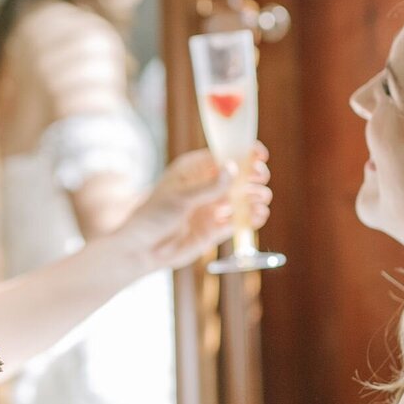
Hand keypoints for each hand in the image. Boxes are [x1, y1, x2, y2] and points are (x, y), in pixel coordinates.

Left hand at [115, 145, 270, 272]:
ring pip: (241, 199)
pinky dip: (250, 218)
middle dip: (252, 176)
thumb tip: (234, 169)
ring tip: (261, 199)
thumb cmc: (153, 216)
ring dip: (254, 197)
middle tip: (261, 179)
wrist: (142, 249)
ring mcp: (211, 208)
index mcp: (193, 170)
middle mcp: (205, 187)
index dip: (243, 154)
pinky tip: (259, 215)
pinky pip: (237, 221)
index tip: (260, 155)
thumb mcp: (180, 198)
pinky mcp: (214, 229)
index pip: (223, 155)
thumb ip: (209, 186)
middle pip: (237, 177)